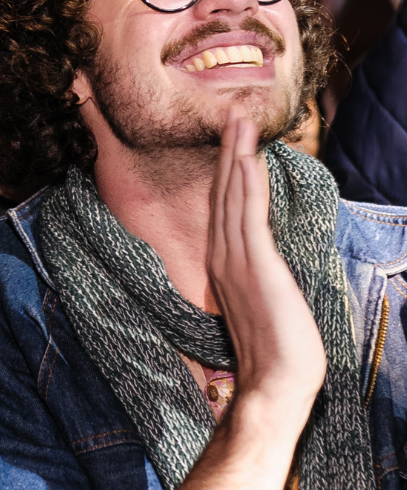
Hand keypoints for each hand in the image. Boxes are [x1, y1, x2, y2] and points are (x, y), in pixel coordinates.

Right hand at [208, 109, 325, 411]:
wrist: (274, 382)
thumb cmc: (274, 350)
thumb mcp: (261, 303)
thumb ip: (255, 276)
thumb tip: (262, 260)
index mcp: (222, 262)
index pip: (223, 206)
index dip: (226, 170)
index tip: (232, 140)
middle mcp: (223, 254)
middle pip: (223, 192)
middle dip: (228, 151)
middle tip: (232, 114)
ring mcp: (236, 258)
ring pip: (233, 196)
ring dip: (235, 155)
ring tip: (239, 122)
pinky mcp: (255, 264)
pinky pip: (249, 214)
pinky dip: (247, 183)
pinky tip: (248, 159)